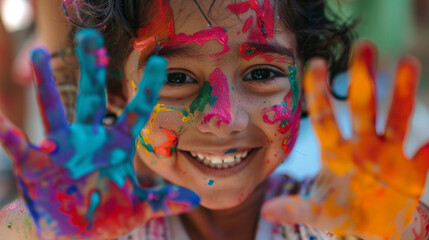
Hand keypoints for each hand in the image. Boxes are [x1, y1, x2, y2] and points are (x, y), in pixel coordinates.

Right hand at [0, 29, 198, 239]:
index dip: (148, 88)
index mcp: (117, 145)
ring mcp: (62, 149)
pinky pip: (21, 147)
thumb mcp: (138, 207)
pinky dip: (10, 135)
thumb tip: (196, 200)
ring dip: (46, 84)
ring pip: (54, 110)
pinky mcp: (37, 165)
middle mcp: (89, 139)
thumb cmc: (106, 214)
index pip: (135, 110)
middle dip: (91, 68)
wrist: (73, 234)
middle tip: (89, 37)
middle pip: (91, 97)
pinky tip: (1, 122)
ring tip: (38, 53)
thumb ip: (163, 200)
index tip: (160, 63)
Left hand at [261, 42, 427, 238]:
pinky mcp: (412, 172)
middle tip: (363, 46)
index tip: (315, 62)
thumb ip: (297, 210)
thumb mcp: (318, 213)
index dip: (319, 92)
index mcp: (335, 151)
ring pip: (396, 119)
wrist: (372, 229)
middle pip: (362, 107)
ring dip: (402, 93)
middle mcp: (362, 145)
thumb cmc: (341, 213)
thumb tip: (268, 212)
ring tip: (407, 62)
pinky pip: (424, 158)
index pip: (324, 116)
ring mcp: (388, 155)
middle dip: (362, 78)